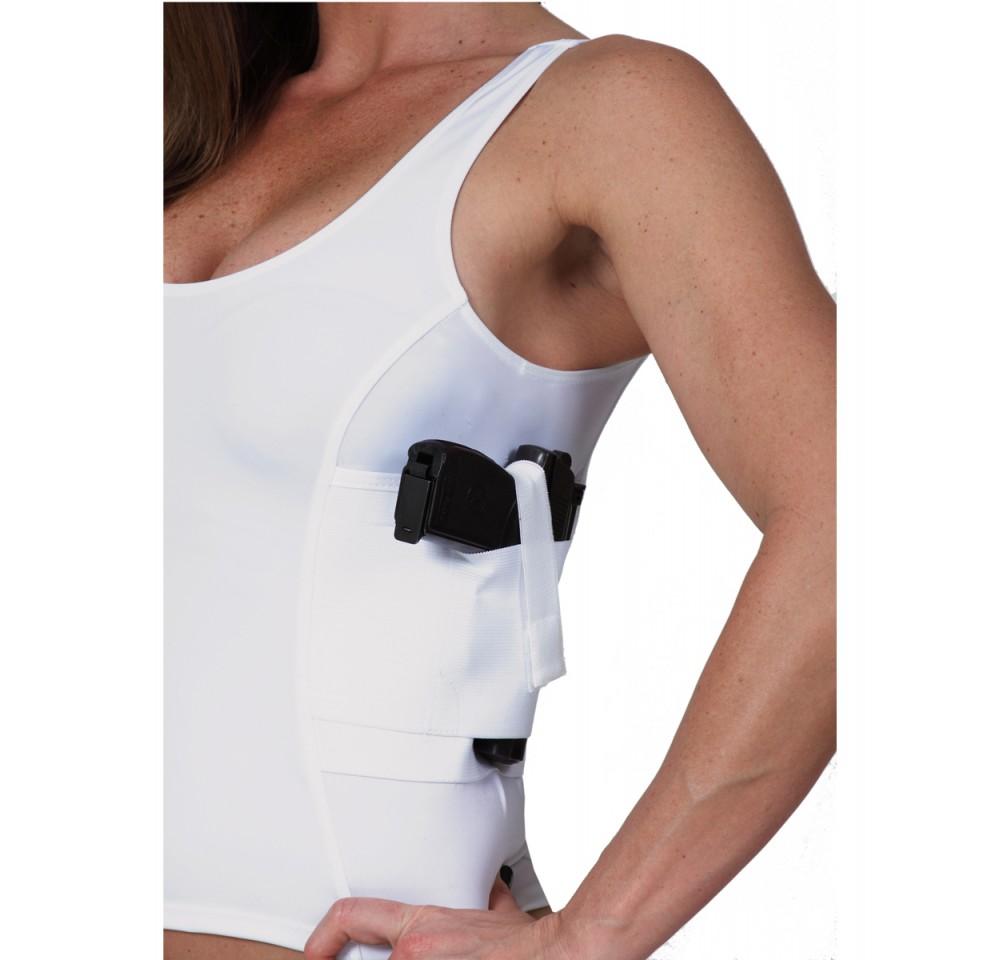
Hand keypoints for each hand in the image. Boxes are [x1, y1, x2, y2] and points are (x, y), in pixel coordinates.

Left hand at [303, 871, 567, 959]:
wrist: (560, 955)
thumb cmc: (532, 946)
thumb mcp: (501, 914)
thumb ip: (487, 902)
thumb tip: (491, 891)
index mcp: (422, 927)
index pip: (352, 915)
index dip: (323, 937)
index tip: (314, 954)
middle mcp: (413, 953)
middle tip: (353, 958)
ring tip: (441, 958)